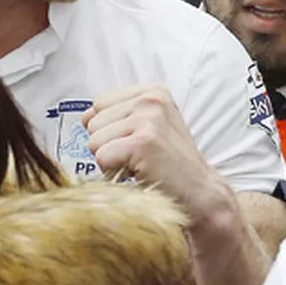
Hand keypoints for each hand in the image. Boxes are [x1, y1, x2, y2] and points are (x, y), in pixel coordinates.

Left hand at [83, 85, 237, 227]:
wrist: (201, 193)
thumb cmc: (172, 164)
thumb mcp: (152, 126)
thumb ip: (120, 115)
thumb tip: (84, 117)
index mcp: (152, 92)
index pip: (99, 103)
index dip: (109, 129)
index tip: (134, 141)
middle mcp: (150, 100)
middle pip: (93, 122)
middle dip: (109, 145)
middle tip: (138, 157)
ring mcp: (148, 119)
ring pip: (94, 141)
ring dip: (111, 160)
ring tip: (139, 164)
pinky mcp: (142, 142)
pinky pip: (102, 158)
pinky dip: (114, 172)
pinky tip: (138, 172)